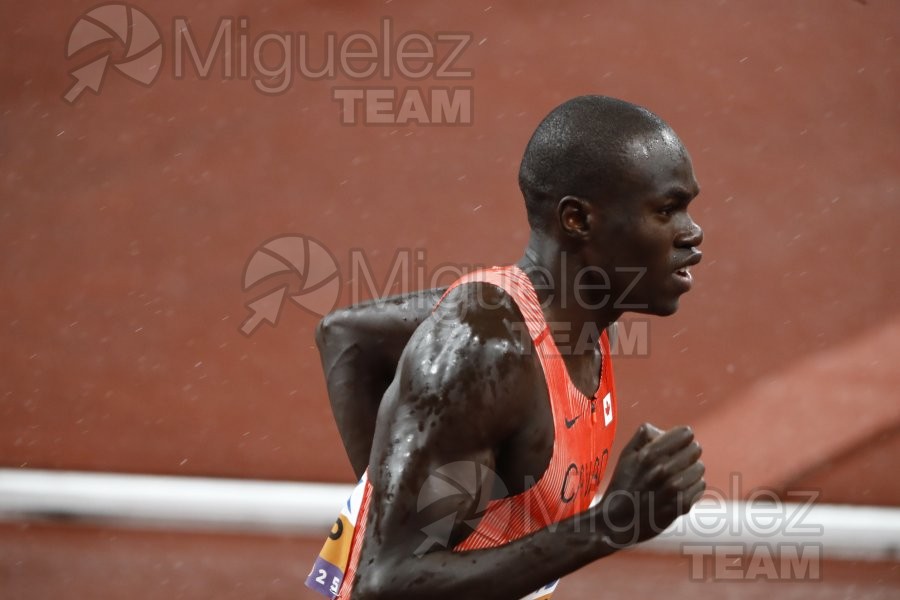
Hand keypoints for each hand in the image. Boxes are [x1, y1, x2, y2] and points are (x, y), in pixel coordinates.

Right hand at [592, 423, 704, 547]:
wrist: (617, 521)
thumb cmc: (622, 485)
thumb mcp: (626, 455)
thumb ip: (643, 435)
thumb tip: (663, 430)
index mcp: (649, 454)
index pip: (686, 434)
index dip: (682, 437)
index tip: (677, 444)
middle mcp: (663, 470)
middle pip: (696, 449)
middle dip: (687, 453)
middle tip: (677, 461)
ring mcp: (674, 489)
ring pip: (700, 468)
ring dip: (691, 470)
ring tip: (678, 477)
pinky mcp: (681, 505)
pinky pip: (700, 486)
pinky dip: (693, 487)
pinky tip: (680, 491)